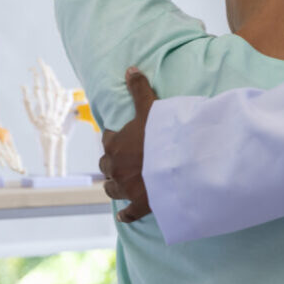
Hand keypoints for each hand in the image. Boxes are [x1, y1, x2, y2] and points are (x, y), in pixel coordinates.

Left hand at [97, 67, 159, 222]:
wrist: (176, 164)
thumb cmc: (161, 135)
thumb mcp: (150, 108)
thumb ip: (138, 89)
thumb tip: (129, 68)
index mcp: (115, 145)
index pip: (108, 140)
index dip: (114, 138)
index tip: (119, 137)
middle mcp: (115, 168)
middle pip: (106, 166)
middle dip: (112, 163)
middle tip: (122, 160)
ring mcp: (126, 188)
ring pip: (110, 189)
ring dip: (113, 185)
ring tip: (119, 183)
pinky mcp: (138, 204)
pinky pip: (127, 213)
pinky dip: (125, 214)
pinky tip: (123, 215)